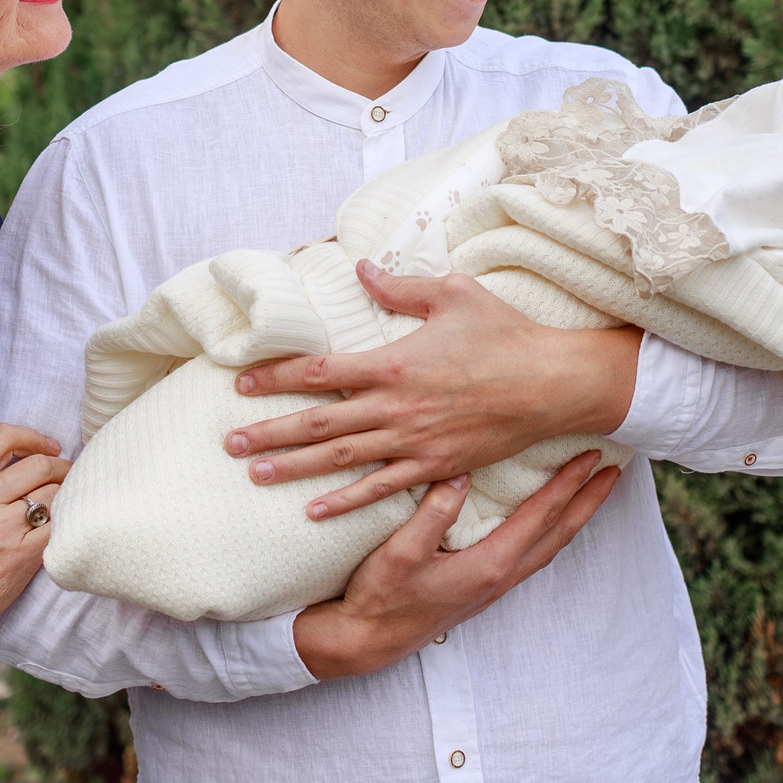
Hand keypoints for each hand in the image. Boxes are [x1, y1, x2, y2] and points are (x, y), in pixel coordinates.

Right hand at [0, 423, 68, 641]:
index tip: (48, 447)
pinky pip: (58, 526)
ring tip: (66, 502)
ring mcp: (1, 527)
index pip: (3, 437)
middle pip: (39, 465)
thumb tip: (13, 458)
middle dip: (60, 467)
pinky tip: (62, 526)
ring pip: (53, 494)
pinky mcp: (20, 555)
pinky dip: (65, 522)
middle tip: (66, 475)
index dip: (33, 438)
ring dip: (65, 495)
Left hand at [228, 262, 641, 520]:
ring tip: (255, 473)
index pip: (320, 373)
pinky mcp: (436, 466)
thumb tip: (361, 271)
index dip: (277, 378)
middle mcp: (397, 407)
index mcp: (395, 363)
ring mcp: (415, 442)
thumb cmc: (505, 333)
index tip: (242, 384)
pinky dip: (346, 503)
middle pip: (319, 423)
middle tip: (229, 441)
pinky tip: (314, 511)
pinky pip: (382, 489)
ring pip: (342, 459)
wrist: (553, 384)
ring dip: (295, 468)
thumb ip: (401, 286)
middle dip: (270, 432)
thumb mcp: (454, 294)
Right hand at [293, 450, 621, 679]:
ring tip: (592, 491)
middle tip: (616, 471)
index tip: (592, 457)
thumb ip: (432, 514)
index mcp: (488, 565)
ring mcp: (494, 585)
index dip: (568, 484)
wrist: (365, 642)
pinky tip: (547, 520)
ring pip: (549, 546)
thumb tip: (460, 475)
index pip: (540, 517)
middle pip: (559, 533)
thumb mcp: (400, 553)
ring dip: (575, 516)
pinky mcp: (483, 587)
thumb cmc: (380, 598)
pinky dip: (552, 531)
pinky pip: (533, 554)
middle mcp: (500, 577)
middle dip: (589, 501)